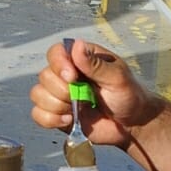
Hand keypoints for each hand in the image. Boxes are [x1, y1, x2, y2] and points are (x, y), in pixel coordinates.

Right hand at [29, 39, 158, 147]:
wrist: (132, 125)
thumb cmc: (129, 96)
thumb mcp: (117, 77)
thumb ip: (95, 64)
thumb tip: (76, 45)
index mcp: (81, 59)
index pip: (55, 52)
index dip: (58, 64)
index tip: (72, 77)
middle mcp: (67, 75)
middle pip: (44, 76)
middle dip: (61, 91)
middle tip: (83, 97)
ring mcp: (60, 95)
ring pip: (37, 95)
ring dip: (56, 105)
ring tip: (77, 110)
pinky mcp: (57, 114)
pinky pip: (38, 114)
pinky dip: (50, 119)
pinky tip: (69, 120)